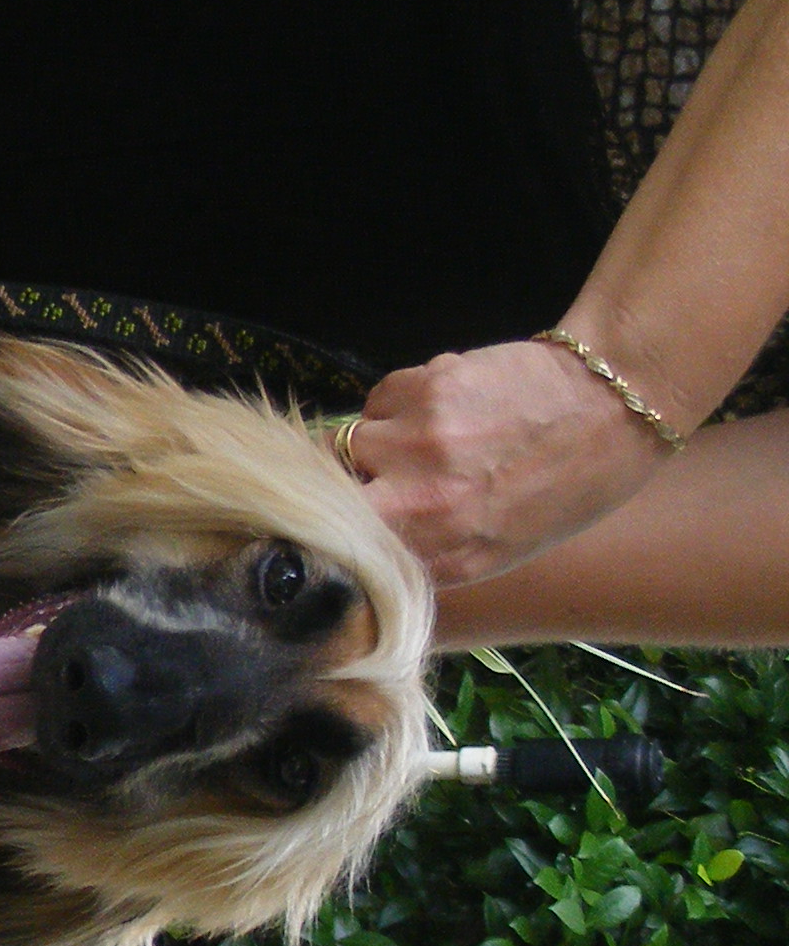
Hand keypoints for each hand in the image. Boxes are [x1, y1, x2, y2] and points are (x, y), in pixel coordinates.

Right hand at [344, 338, 673, 588]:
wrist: (616, 404)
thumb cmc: (569, 482)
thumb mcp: (502, 550)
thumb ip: (429, 554)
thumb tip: (370, 546)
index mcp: (443, 555)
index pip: (349, 556)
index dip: (341, 537)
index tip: (350, 525)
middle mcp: (421, 505)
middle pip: (330, 497)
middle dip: (347, 485)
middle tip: (383, 476)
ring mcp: (419, 444)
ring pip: (351, 440)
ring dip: (379, 437)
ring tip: (432, 434)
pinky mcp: (425, 388)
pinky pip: (381, 398)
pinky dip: (402, 401)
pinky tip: (449, 403)